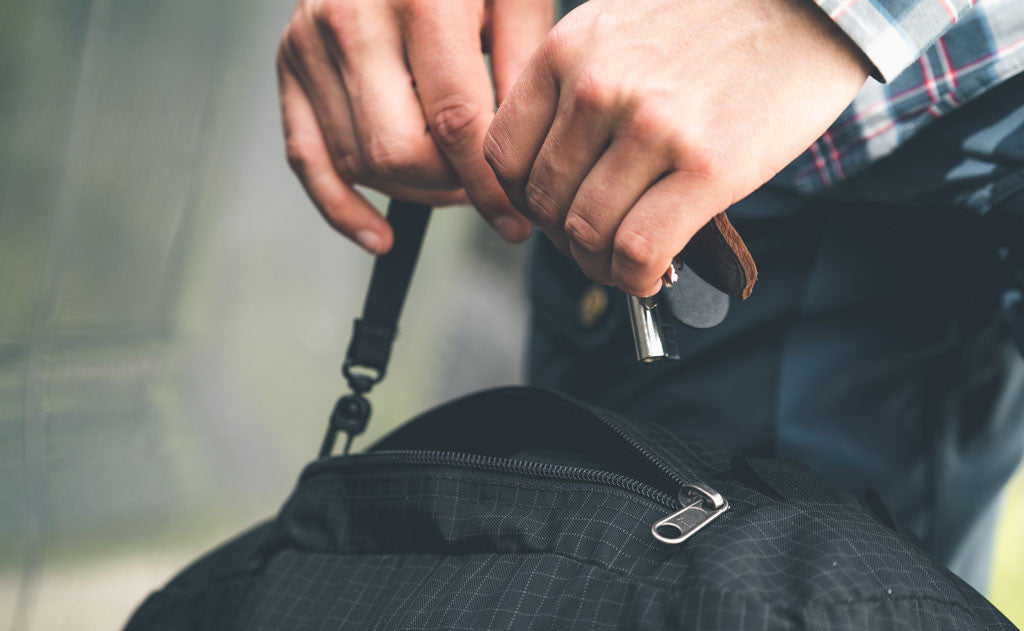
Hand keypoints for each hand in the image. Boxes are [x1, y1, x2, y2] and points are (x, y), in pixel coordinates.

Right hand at [277, 0, 552, 252]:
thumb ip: (526, 66)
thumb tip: (527, 154)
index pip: (456, 123)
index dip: (491, 184)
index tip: (517, 222)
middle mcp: (351, 18)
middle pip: (400, 153)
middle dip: (451, 186)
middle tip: (484, 185)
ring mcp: (308, 41)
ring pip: (360, 161)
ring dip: (413, 189)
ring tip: (452, 176)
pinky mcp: (288, 62)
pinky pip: (306, 158)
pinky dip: (341, 207)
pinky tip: (379, 235)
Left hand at [484, 0, 870, 294]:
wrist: (813, 4)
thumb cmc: (715, 25)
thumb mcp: (620, 31)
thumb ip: (577, 92)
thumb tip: (553, 181)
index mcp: (568, 52)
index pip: (503, 156)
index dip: (525, 201)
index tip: (555, 214)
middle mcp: (598, 88)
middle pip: (545, 203)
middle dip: (566, 239)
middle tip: (598, 246)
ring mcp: (650, 127)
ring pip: (587, 234)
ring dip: (602, 266)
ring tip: (627, 264)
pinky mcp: (706, 167)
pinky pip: (639, 251)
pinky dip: (637, 278)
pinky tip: (652, 275)